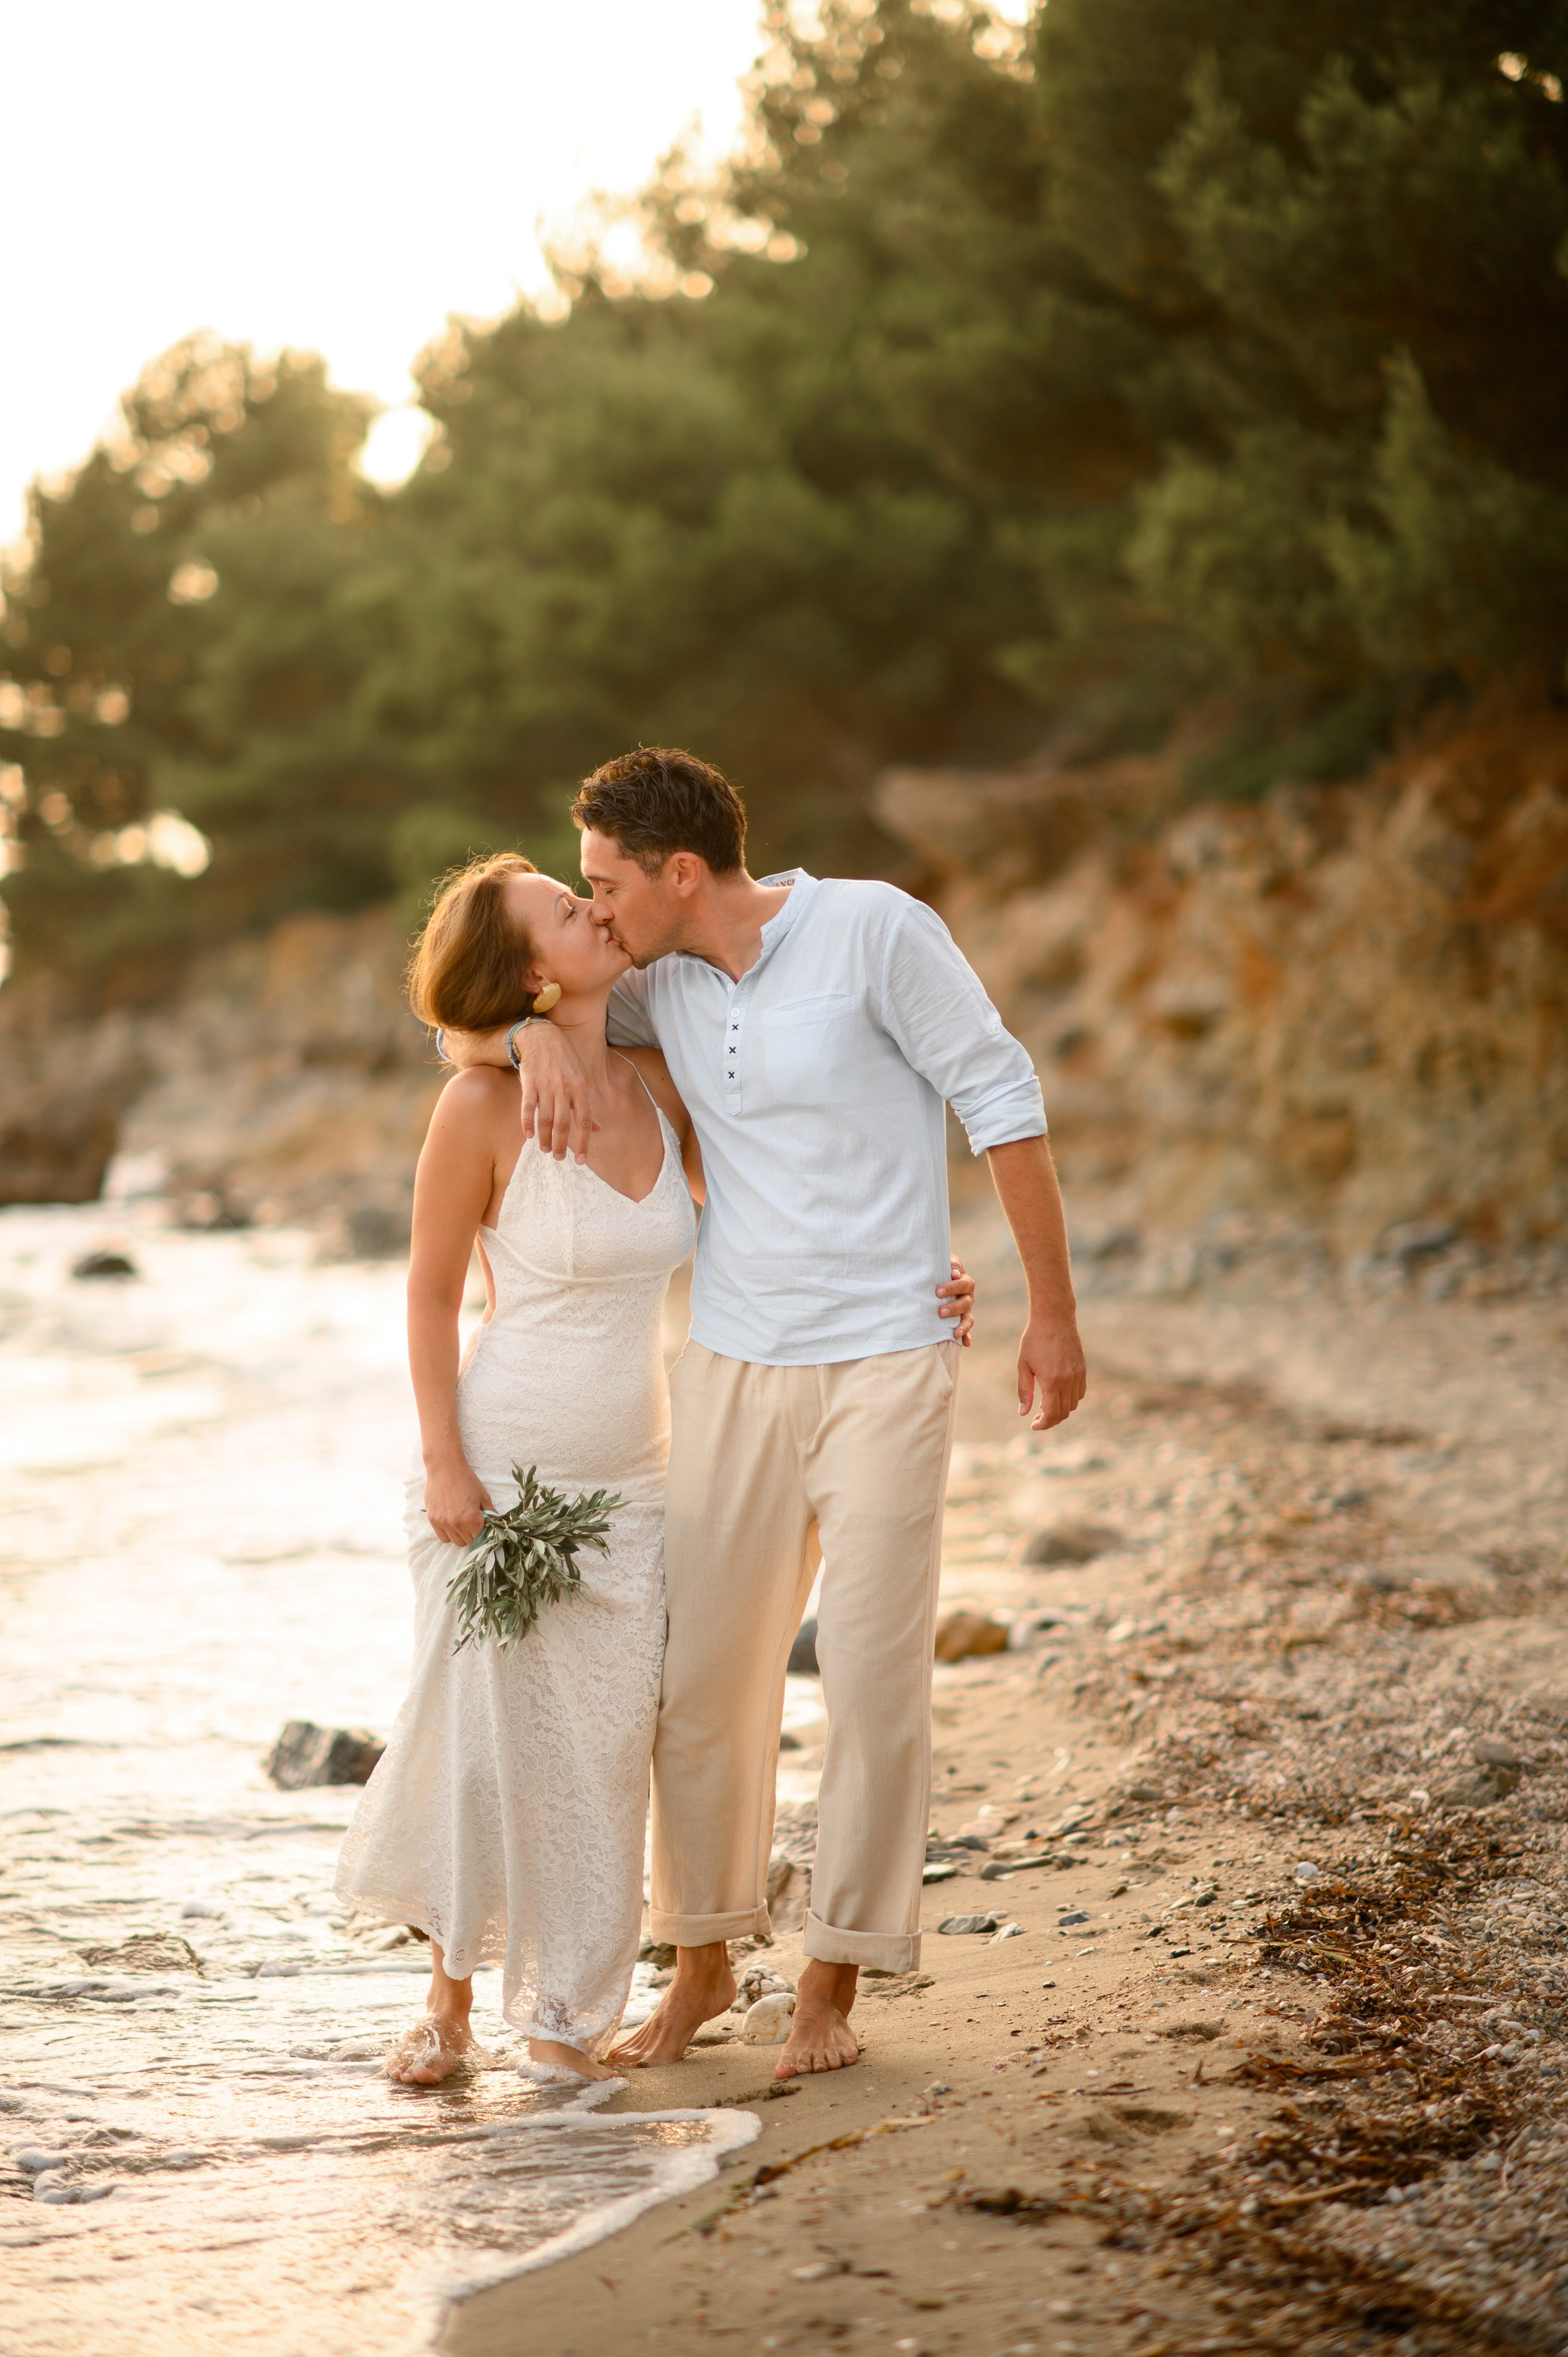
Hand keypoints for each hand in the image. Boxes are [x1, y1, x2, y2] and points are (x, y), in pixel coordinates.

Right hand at [424, 1458, 492, 1546]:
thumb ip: (490, 1512)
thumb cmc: (466, 1479)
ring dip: (461, 1535)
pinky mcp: (433, 1520)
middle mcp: (456, 1524)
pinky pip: (443, 1537)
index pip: (481, 1538)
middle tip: (473, 1522)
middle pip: (468, 1542)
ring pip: (456, 1542)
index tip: (484, 1526)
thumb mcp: (483, 1495)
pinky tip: (452, 1522)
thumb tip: (495, 1523)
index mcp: (471, 1519)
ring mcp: (443, 1523)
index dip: (484, 1533)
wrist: (445, 1467)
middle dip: (473, 1534)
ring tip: (462, 1521)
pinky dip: (449, 1534)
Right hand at [513, 1023, 596, 1162]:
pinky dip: (527, 1122)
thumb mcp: (581, 1080)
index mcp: (580, 1088)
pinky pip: (527, 1106)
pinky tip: (528, 1135)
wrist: (541, 1036)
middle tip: (557, 1158)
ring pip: (545, 1118)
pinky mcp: (530, 1082)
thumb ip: (586, 1106)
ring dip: (544, 1137)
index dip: (583, 1142)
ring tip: (544, 1149)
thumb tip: (599, 1129)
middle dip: (560, 1144)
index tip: (581, 1160)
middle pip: (563, 1123)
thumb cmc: (564, 1061)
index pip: (584, 1120)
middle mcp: (565, 1088)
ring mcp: (546, 1085)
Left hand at [936, 1255, 974, 1346]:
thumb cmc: (942, 1268)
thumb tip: (954, 1273)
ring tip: (955, 1333)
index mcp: (965, 1281)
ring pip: (968, 1318)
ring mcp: (966, 1309)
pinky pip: (967, 1329)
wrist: (939, 1276)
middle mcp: (968, 1296)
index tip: (938, 1291)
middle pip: (965, 1302)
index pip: (962, 1284)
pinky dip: (967, 1336)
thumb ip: (951, 1264)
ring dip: (962, 1325)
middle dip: (953, 1308)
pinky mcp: (962, 1319)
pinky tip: (966, 1344)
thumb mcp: (946, 1262)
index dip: (952, 1287)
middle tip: (940, 1312)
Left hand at [1017, 1312, 1086, 1430]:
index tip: (1033, 1425)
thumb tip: (1023, 1413)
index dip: (1043, 1424)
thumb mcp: (1024, 1365)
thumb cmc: (1034, 1339)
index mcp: (1052, 1381)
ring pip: (1073, 1404)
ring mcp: (1078, 1374)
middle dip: (1050, 1420)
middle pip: (1064, 1412)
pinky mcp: (1083, 1368)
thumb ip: (1024, 1391)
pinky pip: (1080, 1392)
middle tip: (1036, 1418)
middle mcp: (1068, 1380)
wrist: (1054, 1318)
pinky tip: (1057, 1394)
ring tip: (1046, 1405)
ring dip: (1061, 1410)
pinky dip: (1071, 1399)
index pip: (1051, 1414)